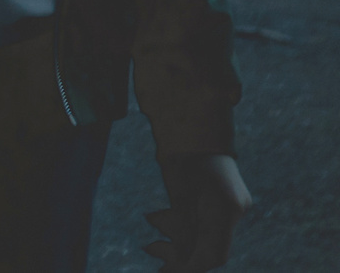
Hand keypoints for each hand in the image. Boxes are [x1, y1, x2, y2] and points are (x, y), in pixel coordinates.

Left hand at [145, 153, 251, 269]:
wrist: (193, 127)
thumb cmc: (184, 155)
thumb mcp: (179, 192)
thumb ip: (184, 226)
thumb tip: (183, 259)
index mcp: (226, 209)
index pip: (213, 253)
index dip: (190, 266)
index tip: (165, 272)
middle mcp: (234, 210)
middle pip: (208, 247)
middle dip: (179, 254)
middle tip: (151, 248)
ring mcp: (230, 207)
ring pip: (204, 236)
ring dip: (177, 238)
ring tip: (153, 226)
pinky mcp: (221, 202)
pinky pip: (203, 224)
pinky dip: (182, 226)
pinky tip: (160, 218)